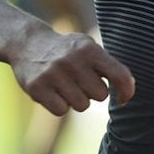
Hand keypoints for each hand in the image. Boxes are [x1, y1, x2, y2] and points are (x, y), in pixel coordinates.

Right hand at [10, 27, 133, 114]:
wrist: (27, 43)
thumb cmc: (66, 50)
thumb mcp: (88, 47)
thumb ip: (109, 66)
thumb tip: (127, 90)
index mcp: (88, 49)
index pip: (119, 75)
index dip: (126, 91)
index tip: (123, 98)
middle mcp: (71, 60)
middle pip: (100, 95)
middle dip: (92, 92)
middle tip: (79, 80)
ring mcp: (52, 74)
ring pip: (81, 105)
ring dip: (76, 99)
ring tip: (65, 84)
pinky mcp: (37, 87)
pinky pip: (61, 110)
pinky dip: (59, 105)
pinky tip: (52, 91)